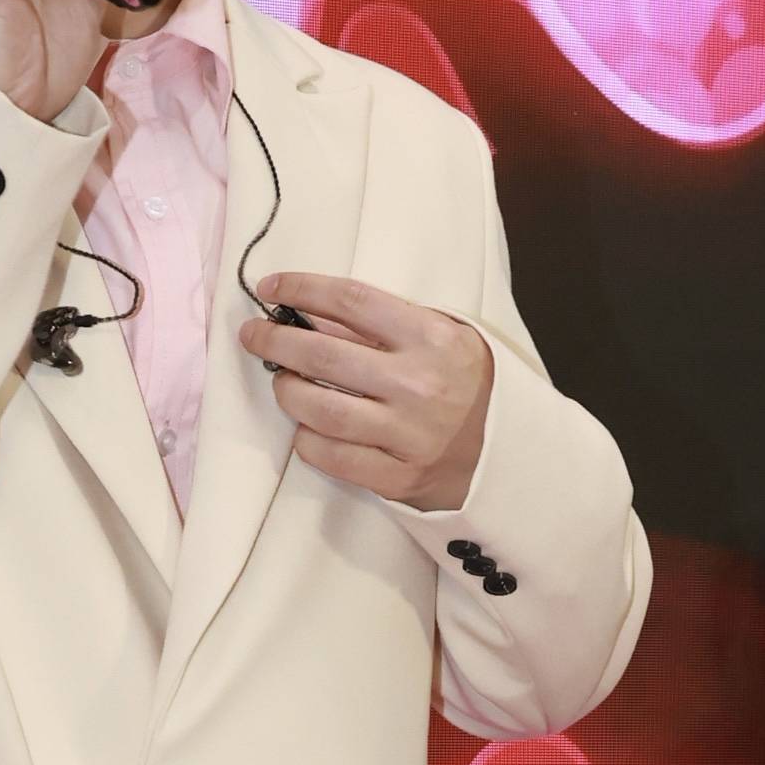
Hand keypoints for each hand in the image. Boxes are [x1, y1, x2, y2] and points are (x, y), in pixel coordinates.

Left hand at [240, 274, 493, 510]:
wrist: (511, 453)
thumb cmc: (467, 383)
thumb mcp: (442, 336)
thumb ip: (384, 324)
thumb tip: (310, 312)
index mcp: (432, 339)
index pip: (350, 301)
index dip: (301, 288)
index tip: (272, 287)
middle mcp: (418, 386)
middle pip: (322, 355)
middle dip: (275, 339)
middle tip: (253, 334)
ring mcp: (407, 436)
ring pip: (319, 410)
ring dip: (287, 390)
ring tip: (283, 380)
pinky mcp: (397, 477)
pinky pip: (330, 456)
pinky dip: (306, 438)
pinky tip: (305, 425)